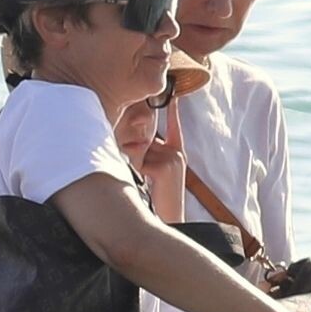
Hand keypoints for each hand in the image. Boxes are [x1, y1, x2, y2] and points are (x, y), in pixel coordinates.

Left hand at [140, 98, 187, 221]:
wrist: (169, 216)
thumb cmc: (158, 193)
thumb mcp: (156, 169)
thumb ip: (149, 152)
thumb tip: (134, 141)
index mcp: (176, 151)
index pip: (174, 126)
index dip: (173, 110)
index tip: (172, 96)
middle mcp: (176, 152)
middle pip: (147, 139)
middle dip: (136, 151)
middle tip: (140, 167)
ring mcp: (172, 158)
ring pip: (140, 150)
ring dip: (133, 164)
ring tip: (143, 179)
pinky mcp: (164, 168)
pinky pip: (139, 162)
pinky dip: (135, 171)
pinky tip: (145, 183)